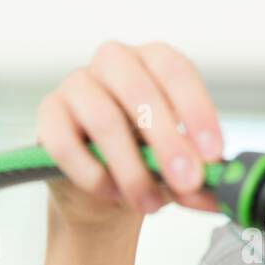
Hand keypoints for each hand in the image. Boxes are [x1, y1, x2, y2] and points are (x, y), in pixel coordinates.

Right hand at [35, 40, 223, 226]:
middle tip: (186, 182)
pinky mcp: (48, 114)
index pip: (176, 71)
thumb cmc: (148, 161)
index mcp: (154, 62)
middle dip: (167, 141)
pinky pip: (65, 143)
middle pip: (139, 90)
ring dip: (131, 169)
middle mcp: (114, 63)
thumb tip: (217, 196)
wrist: (103, 186)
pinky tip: (111, 193)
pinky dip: (92, 175)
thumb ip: (198, 180)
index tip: (212, 153)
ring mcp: (76, 84)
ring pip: (102, 118)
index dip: (196, 111)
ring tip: (149, 203)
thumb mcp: (179, 169)